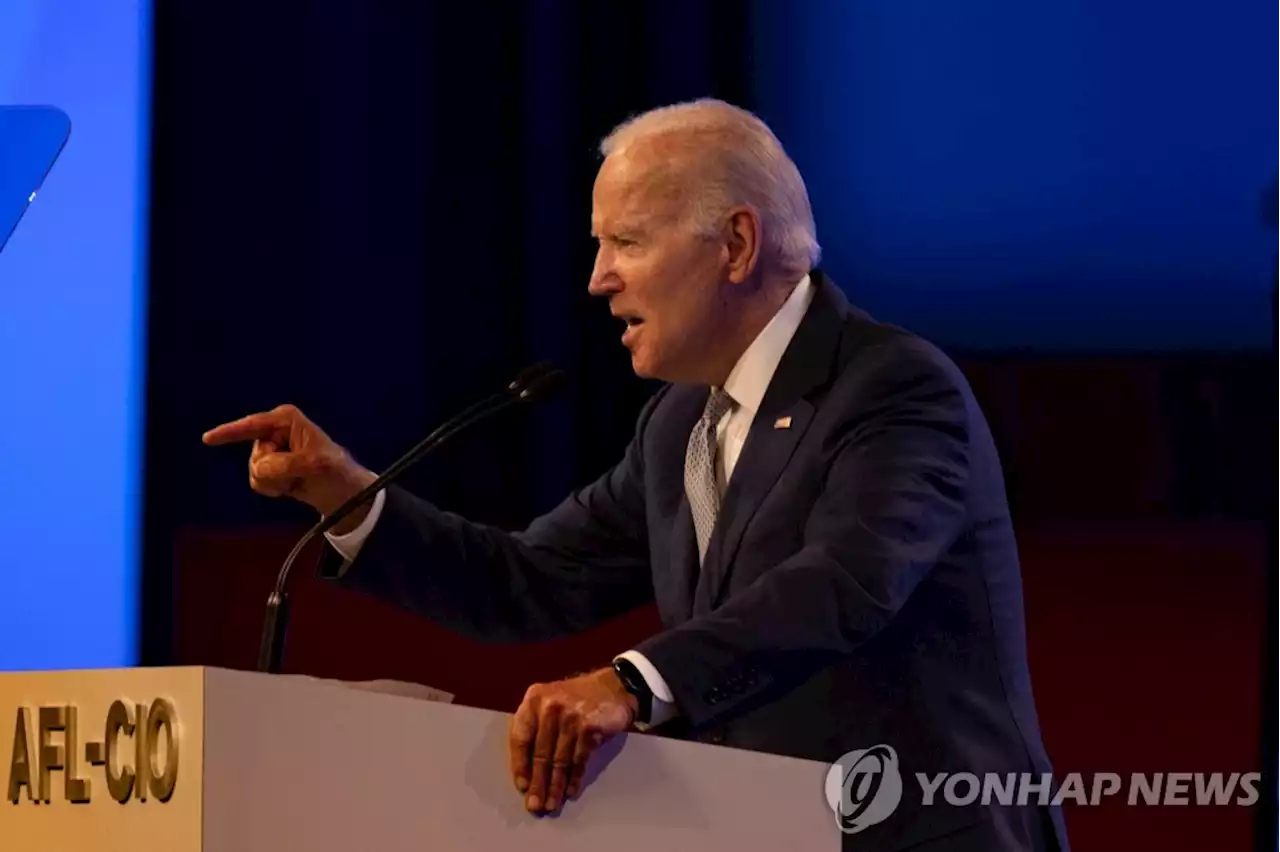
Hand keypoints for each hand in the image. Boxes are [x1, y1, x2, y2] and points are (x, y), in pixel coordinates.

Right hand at [202, 404, 376, 529]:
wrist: (342, 493)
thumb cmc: (335, 472)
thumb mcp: (314, 466)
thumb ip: (284, 465)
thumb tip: (260, 469)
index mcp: (287, 419)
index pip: (252, 426)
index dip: (228, 432)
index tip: (207, 439)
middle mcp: (275, 430)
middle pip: (255, 455)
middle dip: (273, 471)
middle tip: (298, 475)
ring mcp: (271, 448)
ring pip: (254, 470)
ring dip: (274, 481)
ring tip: (296, 481)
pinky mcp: (270, 466)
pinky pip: (257, 480)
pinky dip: (271, 488)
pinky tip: (289, 487)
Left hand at [509, 667, 637, 812]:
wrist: (614, 687)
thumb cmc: (576, 699)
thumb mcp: (550, 703)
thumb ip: (536, 727)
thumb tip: (527, 771)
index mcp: (534, 699)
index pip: (520, 737)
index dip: (519, 765)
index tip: (522, 786)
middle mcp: (550, 706)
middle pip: (540, 753)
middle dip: (538, 783)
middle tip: (535, 804)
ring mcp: (571, 716)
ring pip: (559, 760)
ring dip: (555, 786)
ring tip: (552, 804)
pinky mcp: (589, 727)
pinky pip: (579, 760)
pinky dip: (574, 778)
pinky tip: (570, 791)